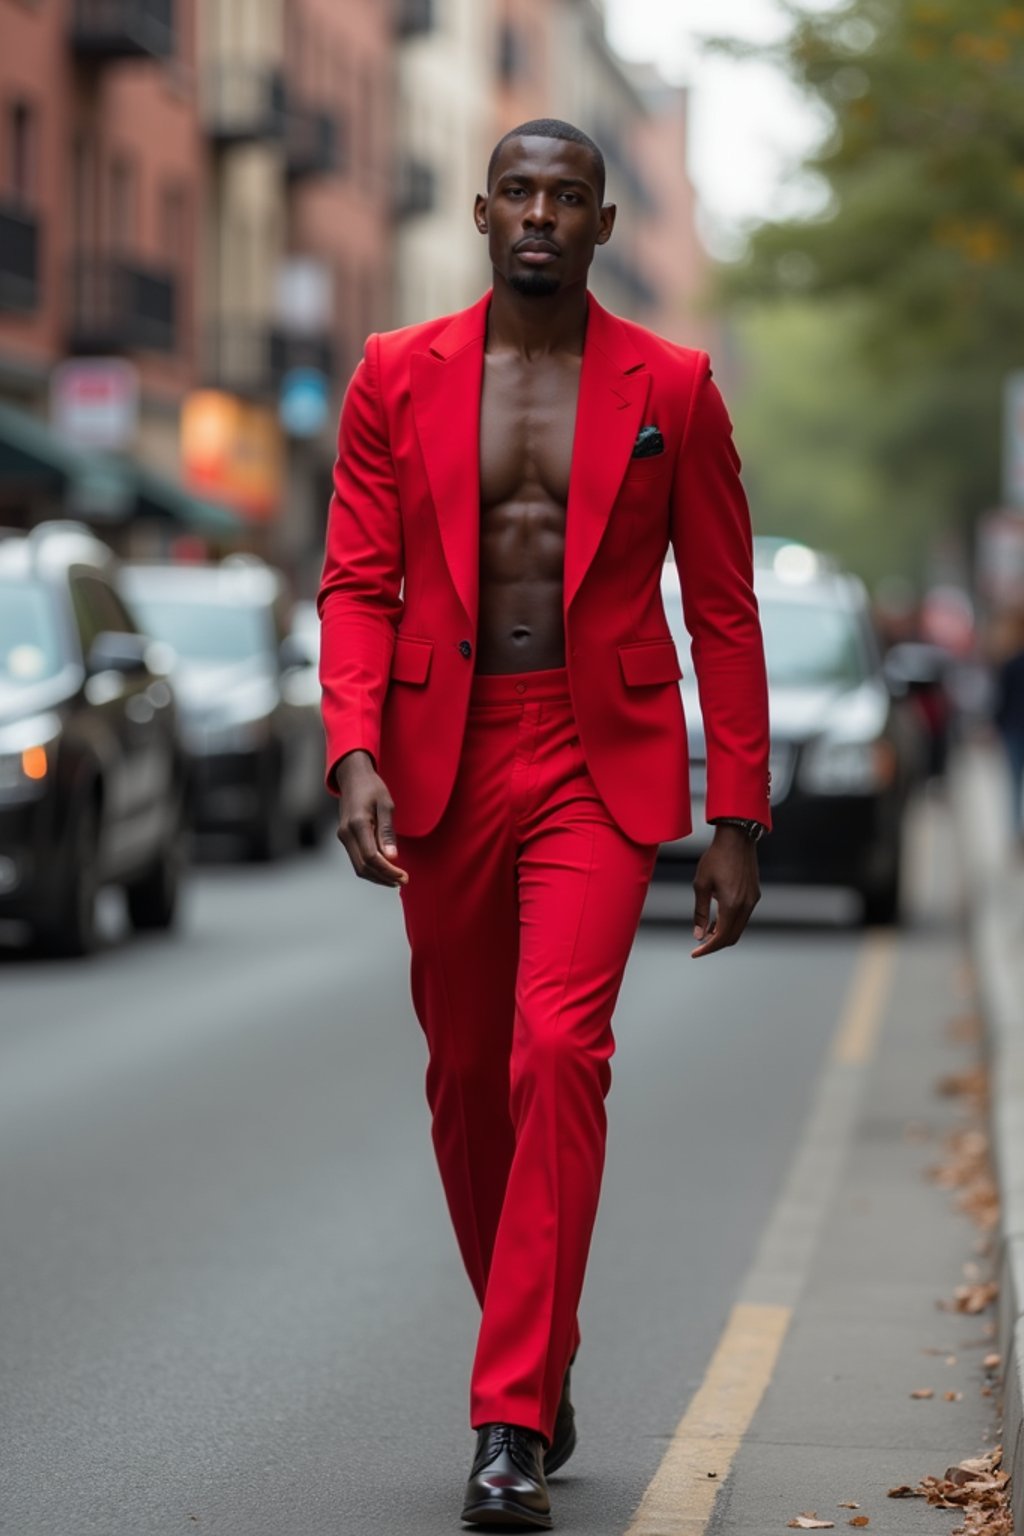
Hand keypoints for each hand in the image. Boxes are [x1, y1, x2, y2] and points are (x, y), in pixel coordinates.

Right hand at [334, 751, 407, 887]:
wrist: (353, 777)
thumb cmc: (372, 788)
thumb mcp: (386, 806)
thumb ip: (387, 832)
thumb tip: (392, 857)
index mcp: (357, 824)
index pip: (372, 857)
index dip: (388, 871)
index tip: (404, 876)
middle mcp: (346, 833)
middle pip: (363, 867)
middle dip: (384, 878)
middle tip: (403, 881)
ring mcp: (343, 837)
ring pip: (358, 867)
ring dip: (377, 877)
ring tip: (396, 879)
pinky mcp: (345, 838)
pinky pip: (357, 860)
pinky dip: (371, 869)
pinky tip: (385, 870)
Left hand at [691, 823, 759, 956]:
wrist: (736, 839)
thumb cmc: (716, 857)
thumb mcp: (701, 885)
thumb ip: (700, 912)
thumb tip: (698, 934)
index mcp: (732, 904)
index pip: (721, 937)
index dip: (707, 948)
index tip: (695, 953)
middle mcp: (746, 905)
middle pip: (733, 937)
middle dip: (715, 944)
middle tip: (700, 945)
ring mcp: (752, 900)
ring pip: (739, 927)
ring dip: (724, 933)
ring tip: (707, 931)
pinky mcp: (754, 894)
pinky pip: (743, 916)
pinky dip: (731, 922)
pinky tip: (718, 918)